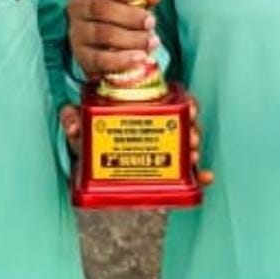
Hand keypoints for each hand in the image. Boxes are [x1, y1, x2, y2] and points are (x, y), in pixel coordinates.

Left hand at [58, 100, 213, 186]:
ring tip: (194, 156)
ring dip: (195, 150)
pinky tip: (206, 178)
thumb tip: (73, 124)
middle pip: (184, 124)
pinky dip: (198, 175)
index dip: (186, 102)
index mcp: (143, 107)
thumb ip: (73, 118)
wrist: (86, 159)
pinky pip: (184, 172)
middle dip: (193, 130)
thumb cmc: (89, 135)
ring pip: (186, 146)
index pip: (172, 100)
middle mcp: (157, 126)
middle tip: (193, 139)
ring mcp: (161, 148)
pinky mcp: (162, 170)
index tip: (190, 108)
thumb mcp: (81, 124)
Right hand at [66, 0, 165, 77]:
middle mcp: (77, 7)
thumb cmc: (122, 13)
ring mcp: (76, 32)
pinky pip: (100, 59)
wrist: (109, 45)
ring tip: (151, 41)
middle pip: (99, 7)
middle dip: (129, 15)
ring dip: (131, 38)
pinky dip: (123, 59)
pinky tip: (140, 57)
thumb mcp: (135, 0)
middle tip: (151, 22)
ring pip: (102, 33)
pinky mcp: (81, 56)